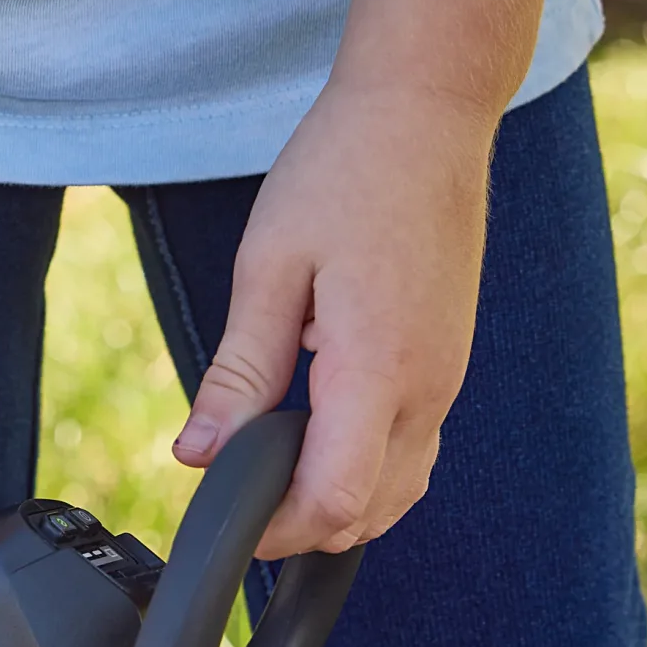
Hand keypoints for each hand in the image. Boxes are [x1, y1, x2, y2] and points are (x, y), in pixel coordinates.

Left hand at [171, 74, 497, 558]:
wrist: (426, 114)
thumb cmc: (345, 172)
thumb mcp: (268, 267)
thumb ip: (239, 373)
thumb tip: (197, 455)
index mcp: (378, 369)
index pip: (333, 503)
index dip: (274, 532)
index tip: (224, 518)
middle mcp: (427, 389)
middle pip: (368, 515)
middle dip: (299, 525)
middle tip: (234, 491)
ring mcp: (447, 380)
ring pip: (398, 491)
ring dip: (335, 502)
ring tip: (269, 466)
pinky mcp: (448, 365)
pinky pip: (413, 451)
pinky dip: (365, 470)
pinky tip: (317, 433)